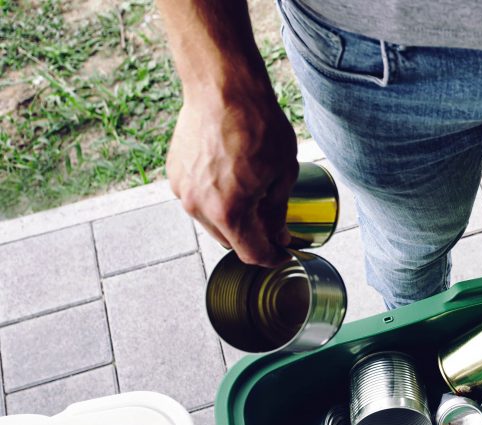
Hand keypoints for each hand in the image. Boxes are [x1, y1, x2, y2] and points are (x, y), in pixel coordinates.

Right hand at [168, 83, 297, 265]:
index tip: (283, 253)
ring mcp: (182, 190)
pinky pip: (197, 199)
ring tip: (253, 197)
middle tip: (274, 225)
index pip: (252, 253)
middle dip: (253, 238)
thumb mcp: (283, 174)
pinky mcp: (174, 174)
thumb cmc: (257, 125)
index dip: (272, 257)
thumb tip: (278, 235)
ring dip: (232, 219)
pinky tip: (232, 180)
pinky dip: (215, 200)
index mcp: (229, 212)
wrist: (222, 88)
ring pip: (211, 222)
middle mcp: (199, 207)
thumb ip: (277, 212)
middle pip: (229, 241)